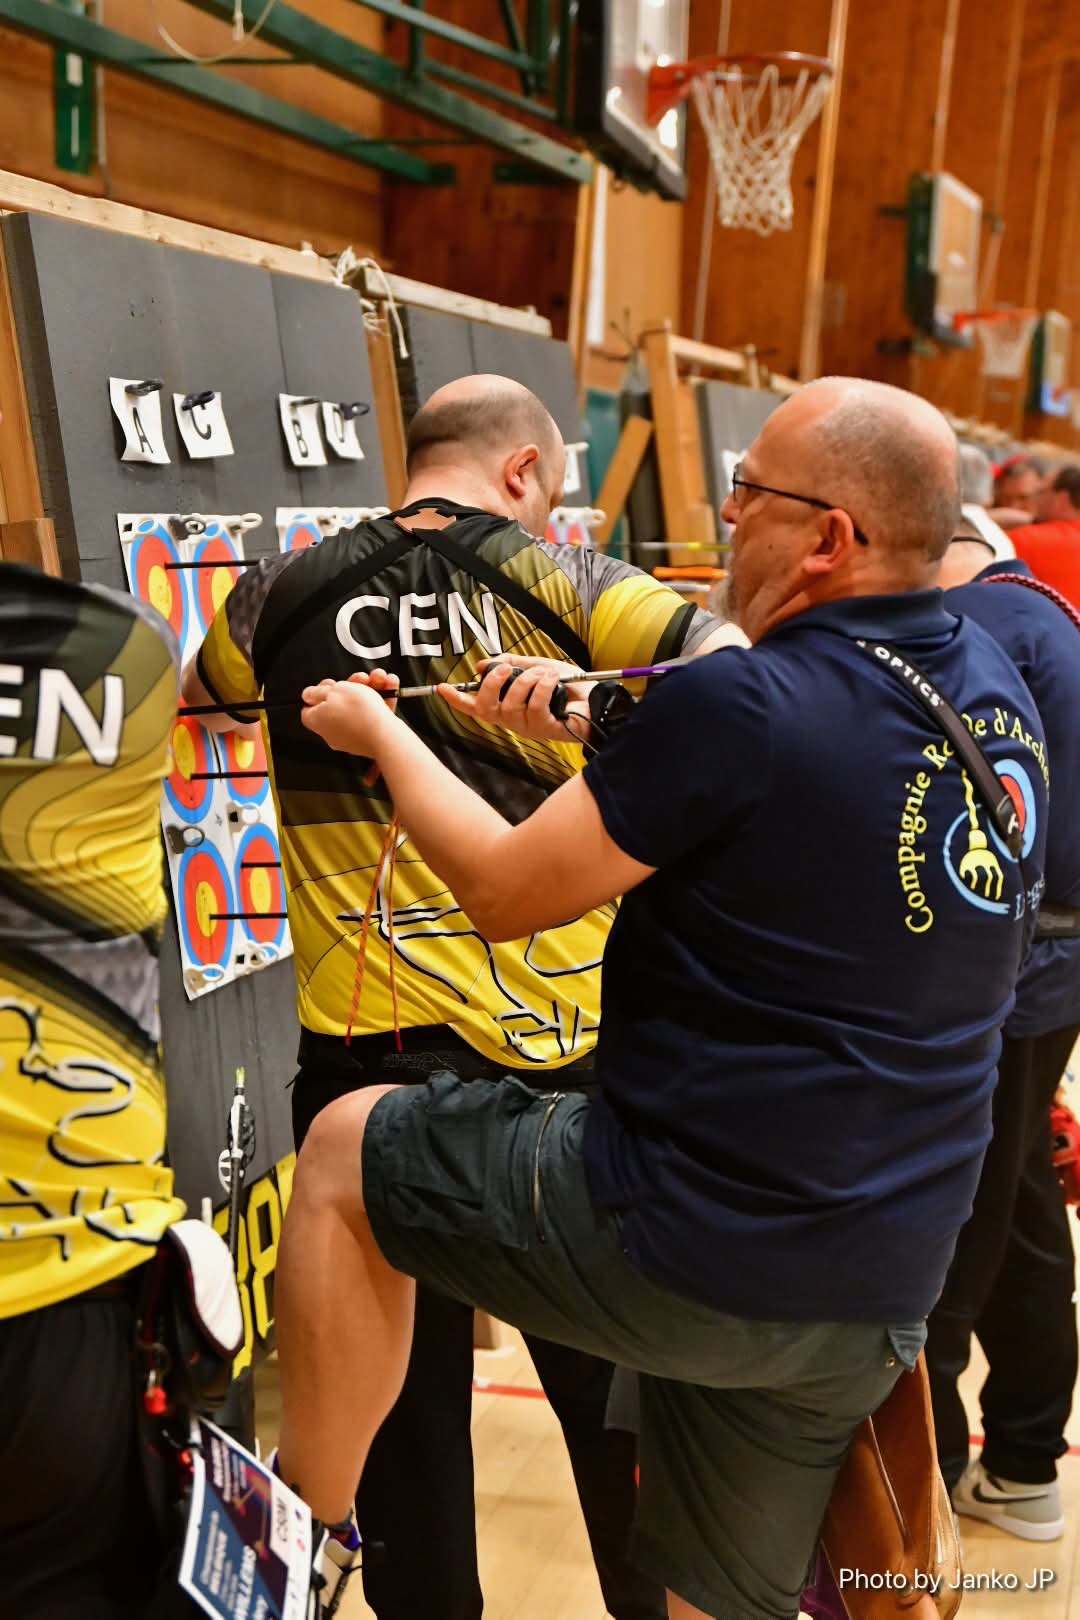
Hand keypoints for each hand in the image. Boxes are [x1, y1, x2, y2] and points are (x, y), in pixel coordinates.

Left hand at [301, 671, 398, 759]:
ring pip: (360, 707)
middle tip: (361, 678)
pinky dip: (383, 700)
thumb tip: (307, 695)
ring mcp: (353, 736)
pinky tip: (389, 686)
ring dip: (371, 689)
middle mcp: (333, 731)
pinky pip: (375, 715)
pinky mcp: (371, 738)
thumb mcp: (334, 690)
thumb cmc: (358, 712)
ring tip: (379, 678)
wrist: (385, 736)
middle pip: (338, 704)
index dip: (319, 692)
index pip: (309, 707)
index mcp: (318, 720)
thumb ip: (317, 691)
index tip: (330, 684)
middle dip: (352, 686)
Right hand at [439, 656, 592, 743]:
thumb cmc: (569, 686)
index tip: (441, 688)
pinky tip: (552, 680)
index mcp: (508, 707)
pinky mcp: (546, 729)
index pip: (476, 706)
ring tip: (543, 673)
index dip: (457, 699)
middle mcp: (514, 721)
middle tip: (504, 669)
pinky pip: (534, 705)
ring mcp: (529, 727)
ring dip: (526, 681)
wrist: (599, 699)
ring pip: (511, 704)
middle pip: (486, 707)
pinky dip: (541, 686)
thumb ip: (511, 666)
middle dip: (491, 684)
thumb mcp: (536, 667)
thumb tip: (482, 665)